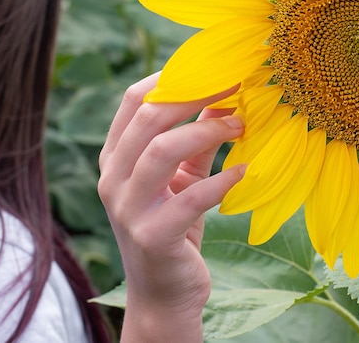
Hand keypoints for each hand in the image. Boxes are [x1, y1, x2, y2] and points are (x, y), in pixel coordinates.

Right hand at [98, 73, 245, 342]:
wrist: (163, 291)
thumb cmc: (173, 225)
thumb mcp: (183, 176)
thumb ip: (197, 138)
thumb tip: (225, 96)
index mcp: (116, 157)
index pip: (134, 101)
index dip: (174, 77)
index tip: (215, 67)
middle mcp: (113, 178)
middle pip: (148, 117)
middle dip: (195, 95)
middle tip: (236, 87)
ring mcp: (128, 209)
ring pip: (162, 150)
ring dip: (208, 130)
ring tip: (242, 124)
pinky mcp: (152, 236)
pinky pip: (191, 198)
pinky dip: (222, 180)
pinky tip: (244, 171)